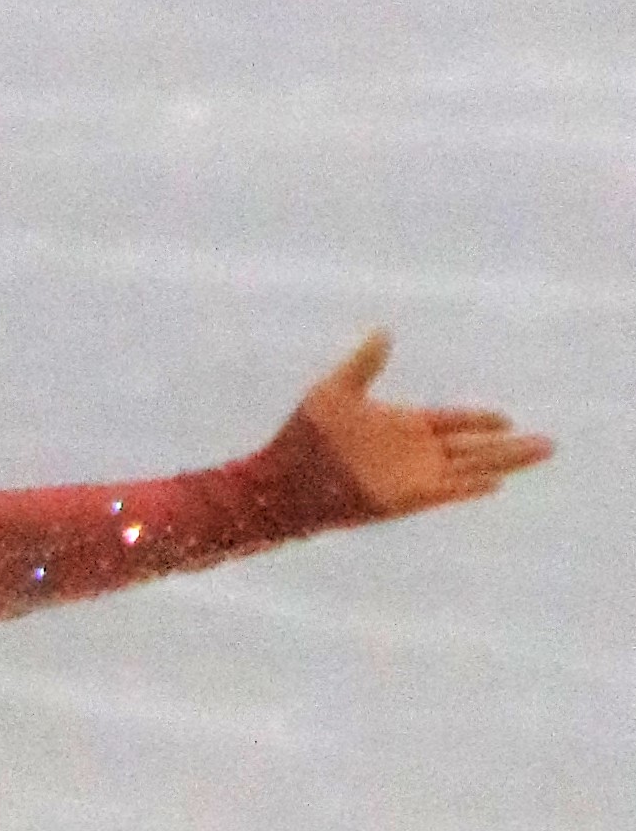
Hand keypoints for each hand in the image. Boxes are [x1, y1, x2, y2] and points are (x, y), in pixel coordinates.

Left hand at [293, 331, 553, 517]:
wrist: (281, 479)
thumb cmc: (303, 437)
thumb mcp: (336, 391)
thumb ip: (365, 364)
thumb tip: (384, 331)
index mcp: (404, 426)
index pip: (454, 422)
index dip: (480, 421)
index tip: (507, 419)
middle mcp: (414, 454)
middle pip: (474, 448)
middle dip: (510, 447)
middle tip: (548, 444)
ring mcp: (410, 476)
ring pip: (469, 468)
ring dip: (504, 463)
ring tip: (539, 456)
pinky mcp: (401, 498)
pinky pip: (443, 492)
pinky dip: (467, 487)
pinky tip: (494, 484)